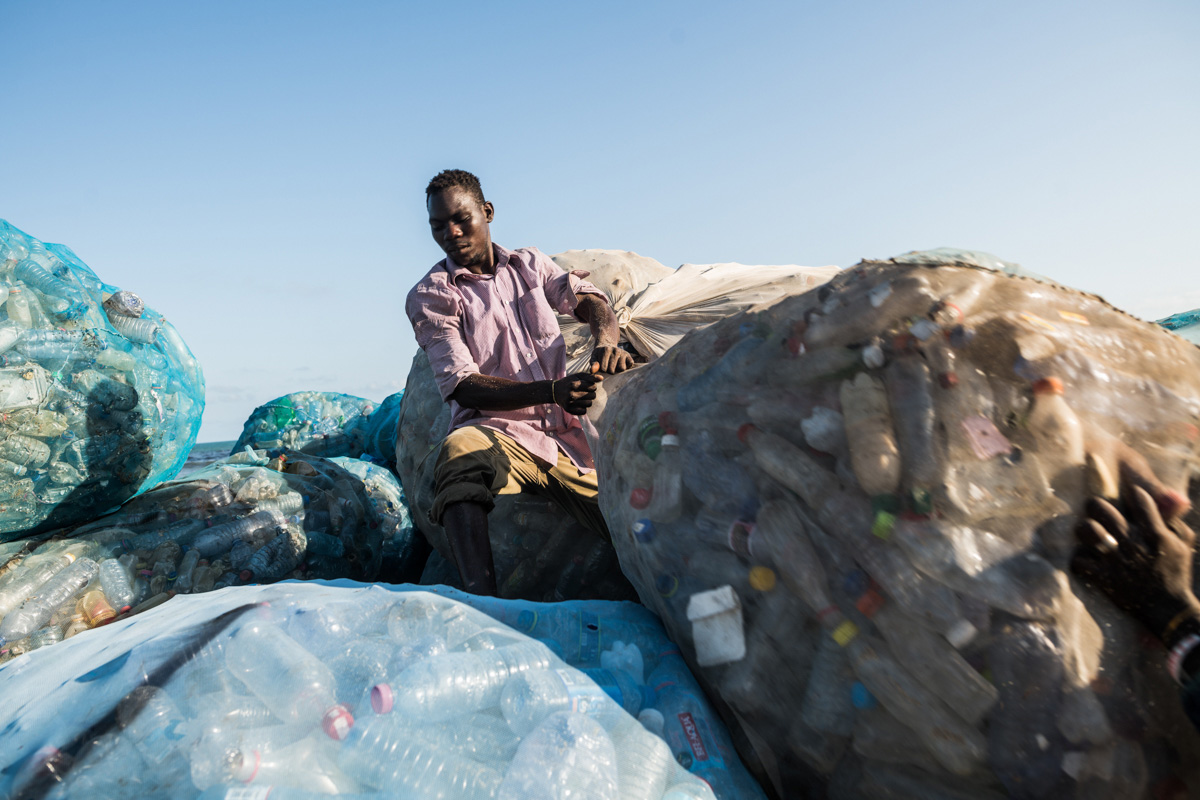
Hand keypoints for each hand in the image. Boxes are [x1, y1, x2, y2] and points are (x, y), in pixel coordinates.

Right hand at [552, 365, 603, 415]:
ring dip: (588, 400)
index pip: (593, 387)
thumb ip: (590, 376)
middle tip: (585, 392)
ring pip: (589, 404)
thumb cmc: (569, 382)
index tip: (588, 386)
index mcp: (574, 384)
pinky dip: (583, 408)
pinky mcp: (569, 410)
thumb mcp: (578, 376)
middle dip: (591, 393)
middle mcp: (571, 394)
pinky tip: (579, 403)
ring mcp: (570, 403)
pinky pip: (584, 411)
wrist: (555, 391)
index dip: (593, 386)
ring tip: (582, 397)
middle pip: (592, 396)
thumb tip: (602, 378)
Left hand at [590, 345, 633, 374]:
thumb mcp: (594, 357)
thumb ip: (593, 364)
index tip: (602, 367)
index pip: (604, 368)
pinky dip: (627, 367)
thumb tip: (592, 371)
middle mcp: (615, 350)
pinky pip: (630, 364)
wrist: (607, 345)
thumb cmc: (600, 354)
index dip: (602, 370)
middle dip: (610, 371)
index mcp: (606, 350)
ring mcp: (623, 352)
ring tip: (614, 367)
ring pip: (622, 368)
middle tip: (609, 368)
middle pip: (612, 369)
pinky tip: (621, 364)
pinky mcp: (628, 355)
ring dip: (618, 370)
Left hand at [1072, 480, 1199, 642]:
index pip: (1140, 501)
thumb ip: (1173, 520)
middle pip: (1103, 510)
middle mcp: (1134, 545)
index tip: (1129, 493)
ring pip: (1088, 531)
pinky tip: (1084, 558)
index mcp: (1156, 535)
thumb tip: (1165, 499)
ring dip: (1083, 528)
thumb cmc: (1175, 572)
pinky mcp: (1104, 578)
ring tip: (1087, 531)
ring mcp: (1116, 562)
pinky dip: (1078, 558)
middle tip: (1093, 507)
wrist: (1168, 609)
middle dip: (1094, 504)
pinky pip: (1079, 561)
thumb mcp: (1182, 544)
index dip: (1133, 492)